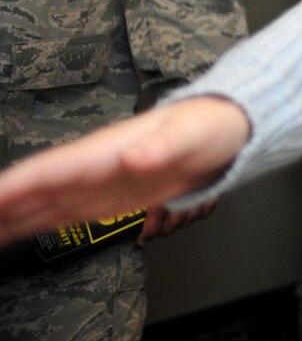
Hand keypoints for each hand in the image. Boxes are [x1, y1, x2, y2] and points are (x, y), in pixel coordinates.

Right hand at [0, 97, 248, 244]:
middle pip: (36, 188)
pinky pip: (62, 213)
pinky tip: (15, 231)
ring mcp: (98, 183)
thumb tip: (134, 158)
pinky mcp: (108, 198)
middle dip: (3, 203)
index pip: (51, 168)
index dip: (17, 184)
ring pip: (42, 203)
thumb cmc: (207, 125)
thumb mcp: (191, 133)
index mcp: (106, 150)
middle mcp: (93, 166)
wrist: (226, 130)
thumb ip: (162, 145)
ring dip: (11, 217)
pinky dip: (32, 223)